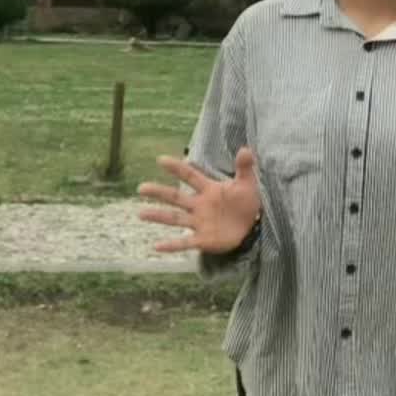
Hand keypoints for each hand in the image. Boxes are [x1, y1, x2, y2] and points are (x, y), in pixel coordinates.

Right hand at [137, 149, 260, 254]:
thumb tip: (245, 148)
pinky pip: (184, 242)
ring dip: (158, 216)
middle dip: (159, 192)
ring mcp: (199, 223)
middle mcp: (199, 205)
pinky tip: (157, 246)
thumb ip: (244, 167)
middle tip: (141, 188)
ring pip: (175, 218)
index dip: (177, 168)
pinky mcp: (203, 240)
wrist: (254, 227)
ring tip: (140, 213)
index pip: (190, 176)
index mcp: (209, 190)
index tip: (160, 160)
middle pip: (176, 197)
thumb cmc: (247, 202)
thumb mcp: (247, 183)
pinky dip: (171, 245)